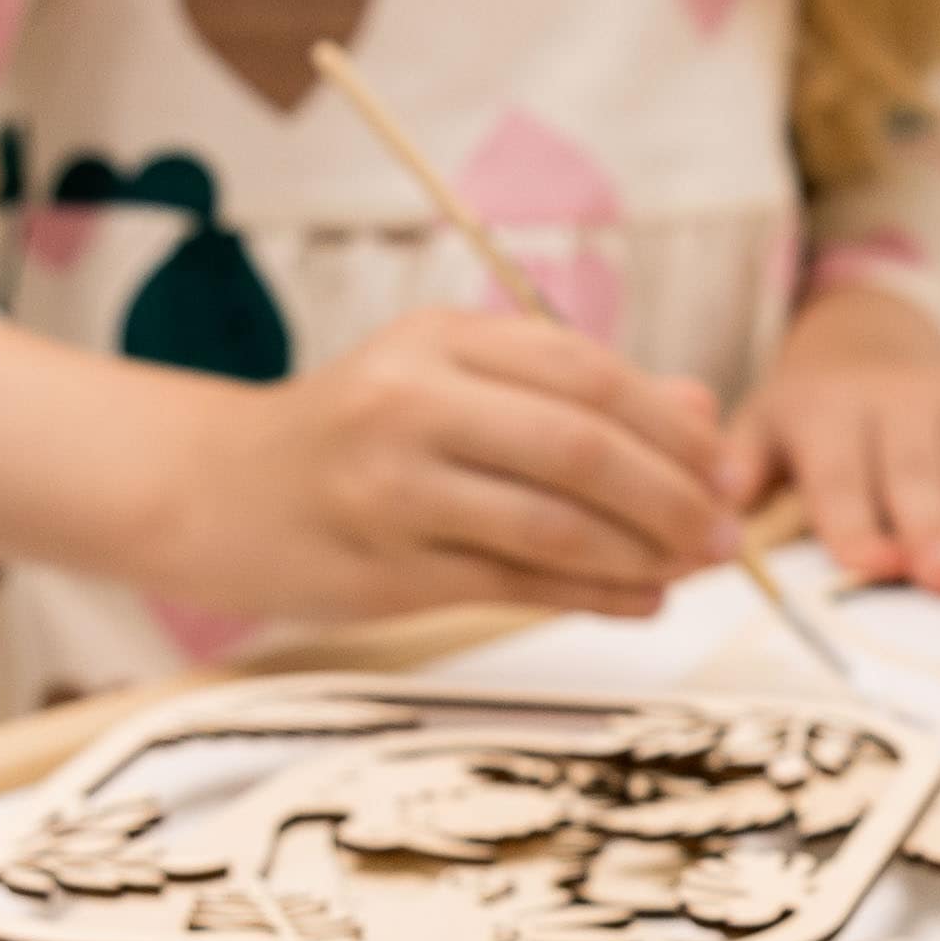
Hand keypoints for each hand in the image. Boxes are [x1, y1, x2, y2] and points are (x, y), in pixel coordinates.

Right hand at [149, 308, 745, 623]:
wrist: (210, 487)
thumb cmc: (356, 432)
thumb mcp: (456, 380)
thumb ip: (575, 392)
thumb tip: (701, 413)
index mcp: (442, 340)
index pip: (588, 374)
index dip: (672, 426)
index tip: (728, 468)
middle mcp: (412, 402)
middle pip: (581, 448)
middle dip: (673, 496)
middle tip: (729, 533)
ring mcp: (391, 489)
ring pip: (551, 525)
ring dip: (642, 555)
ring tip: (694, 569)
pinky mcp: (381, 569)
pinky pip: (512, 586)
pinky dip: (592, 596)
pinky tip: (641, 601)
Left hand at [733, 285, 939, 591]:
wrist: (866, 339)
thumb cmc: (807, 414)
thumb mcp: (757, 427)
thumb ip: (739, 472)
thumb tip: (711, 516)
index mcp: (819, 411)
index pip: (837, 475)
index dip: (852, 522)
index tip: (868, 563)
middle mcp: (886, 401)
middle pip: (911, 471)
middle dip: (926, 526)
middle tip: (938, 576)